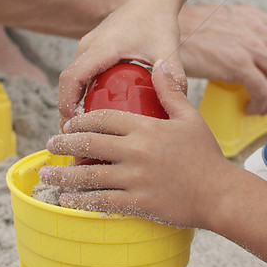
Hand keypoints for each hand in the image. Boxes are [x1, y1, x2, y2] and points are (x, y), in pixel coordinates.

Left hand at [43, 60, 236, 227]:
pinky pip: (101, 202)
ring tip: (47, 174)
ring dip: (63, 175)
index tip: (70, 124)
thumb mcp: (190, 117)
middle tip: (50, 145)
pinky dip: (80, 201)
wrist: (219, 193)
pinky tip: (66, 199)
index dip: (82, 120)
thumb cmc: (206, 155)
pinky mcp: (137, 203)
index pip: (104, 118)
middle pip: (89, 144)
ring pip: (89, 176)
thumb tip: (160, 62)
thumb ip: (170, 91)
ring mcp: (135, 179)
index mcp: (147, 128)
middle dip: (65, 144)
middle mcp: (136, 152)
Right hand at [57, 0, 266, 124]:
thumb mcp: (167, 47)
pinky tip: (99, 113)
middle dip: (68, 112)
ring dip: (76, 103)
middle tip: (78, 140)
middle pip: (68, 83)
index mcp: (101, 47)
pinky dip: (85, 93)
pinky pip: (83, 74)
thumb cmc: (159, 19)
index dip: (66, 105)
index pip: (71, 78)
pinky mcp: (94, 49)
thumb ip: (175, 74)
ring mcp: (89, 46)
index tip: (72, 129)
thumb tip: (180, 103)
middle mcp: (88, 46)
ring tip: (86, 132)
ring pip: (74, 79)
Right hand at [176, 1, 266, 112]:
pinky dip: (261, 104)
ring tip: (263, 106)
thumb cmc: (188, 28)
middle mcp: (257, 30)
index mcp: (255, 18)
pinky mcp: (237, 63)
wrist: (164, 29)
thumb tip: (253, 47)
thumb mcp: (224, 18)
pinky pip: (264, 89)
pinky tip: (249, 108)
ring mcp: (250, 46)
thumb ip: (243, 29)